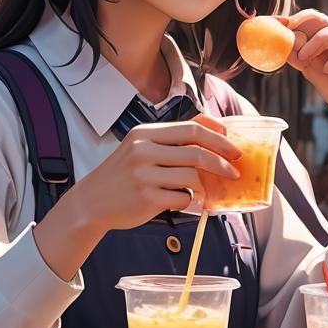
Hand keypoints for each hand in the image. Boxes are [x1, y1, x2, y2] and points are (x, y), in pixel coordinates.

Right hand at [74, 120, 240, 232]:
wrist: (92, 200)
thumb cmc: (123, 173)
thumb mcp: (142, 145)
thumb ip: (174, 137)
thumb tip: (214, 127)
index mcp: (145, 134)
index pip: (191, 129)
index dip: (218, 138)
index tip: (233, 148)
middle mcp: (144, 151)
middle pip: (196, 153)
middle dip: (221, 162)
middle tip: (234, 171)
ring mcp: (144, 175)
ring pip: (192, 177)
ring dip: (201, 185)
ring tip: (196, 188)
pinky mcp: (146, 198)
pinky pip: (183, 198)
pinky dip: (187, 200)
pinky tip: (177, 199)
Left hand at [280, 10, 327, 151]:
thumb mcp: (309, 69)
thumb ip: (297, 55)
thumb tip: (280, 42)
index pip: (310, 18)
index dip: (293, 19)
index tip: (277, 25)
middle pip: (321, 18)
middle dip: (301, 25)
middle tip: (289, 38)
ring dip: (315, 44)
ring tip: (304, 59)